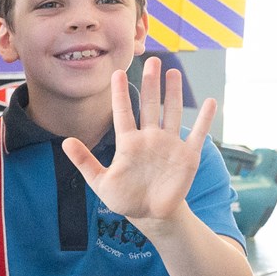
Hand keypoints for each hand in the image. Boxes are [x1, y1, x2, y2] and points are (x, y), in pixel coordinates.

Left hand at [63, 57, 216, 225]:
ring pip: (172, 113)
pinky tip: (211, 101)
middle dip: (150, 83)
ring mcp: (169, 145)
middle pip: (149, 105)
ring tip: (173, 72)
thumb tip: (65, 142)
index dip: (120, 93)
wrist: (150, 215)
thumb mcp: (99, 181)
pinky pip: (198, 134)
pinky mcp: (187, 156)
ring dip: (173, 93)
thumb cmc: (124, 198)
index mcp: (128, 143)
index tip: (116, 73)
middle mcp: (149, 138)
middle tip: (152, 60)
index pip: (123, 112)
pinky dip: (205, 119)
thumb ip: (84, 161)